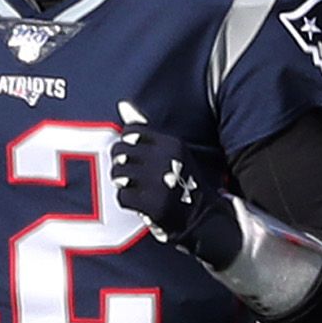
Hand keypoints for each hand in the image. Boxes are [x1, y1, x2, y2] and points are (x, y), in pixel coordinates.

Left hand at [108, 102, 237, 264]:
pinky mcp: (152, 203)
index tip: (133, 156)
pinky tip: (138, 201)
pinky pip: (122, 195)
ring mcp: (159, 182)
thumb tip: (122, 105)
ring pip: (118, 173)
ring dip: (121, 182)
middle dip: (120, 163)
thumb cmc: (182, 181)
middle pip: (120, 150)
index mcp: (172, 144)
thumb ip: (146, 130)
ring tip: (134, 186)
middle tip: (130, 173)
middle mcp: (166, 160)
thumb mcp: (172, 152)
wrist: (202, 217)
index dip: (126, 144)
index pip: (131, 132)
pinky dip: (127, 200)